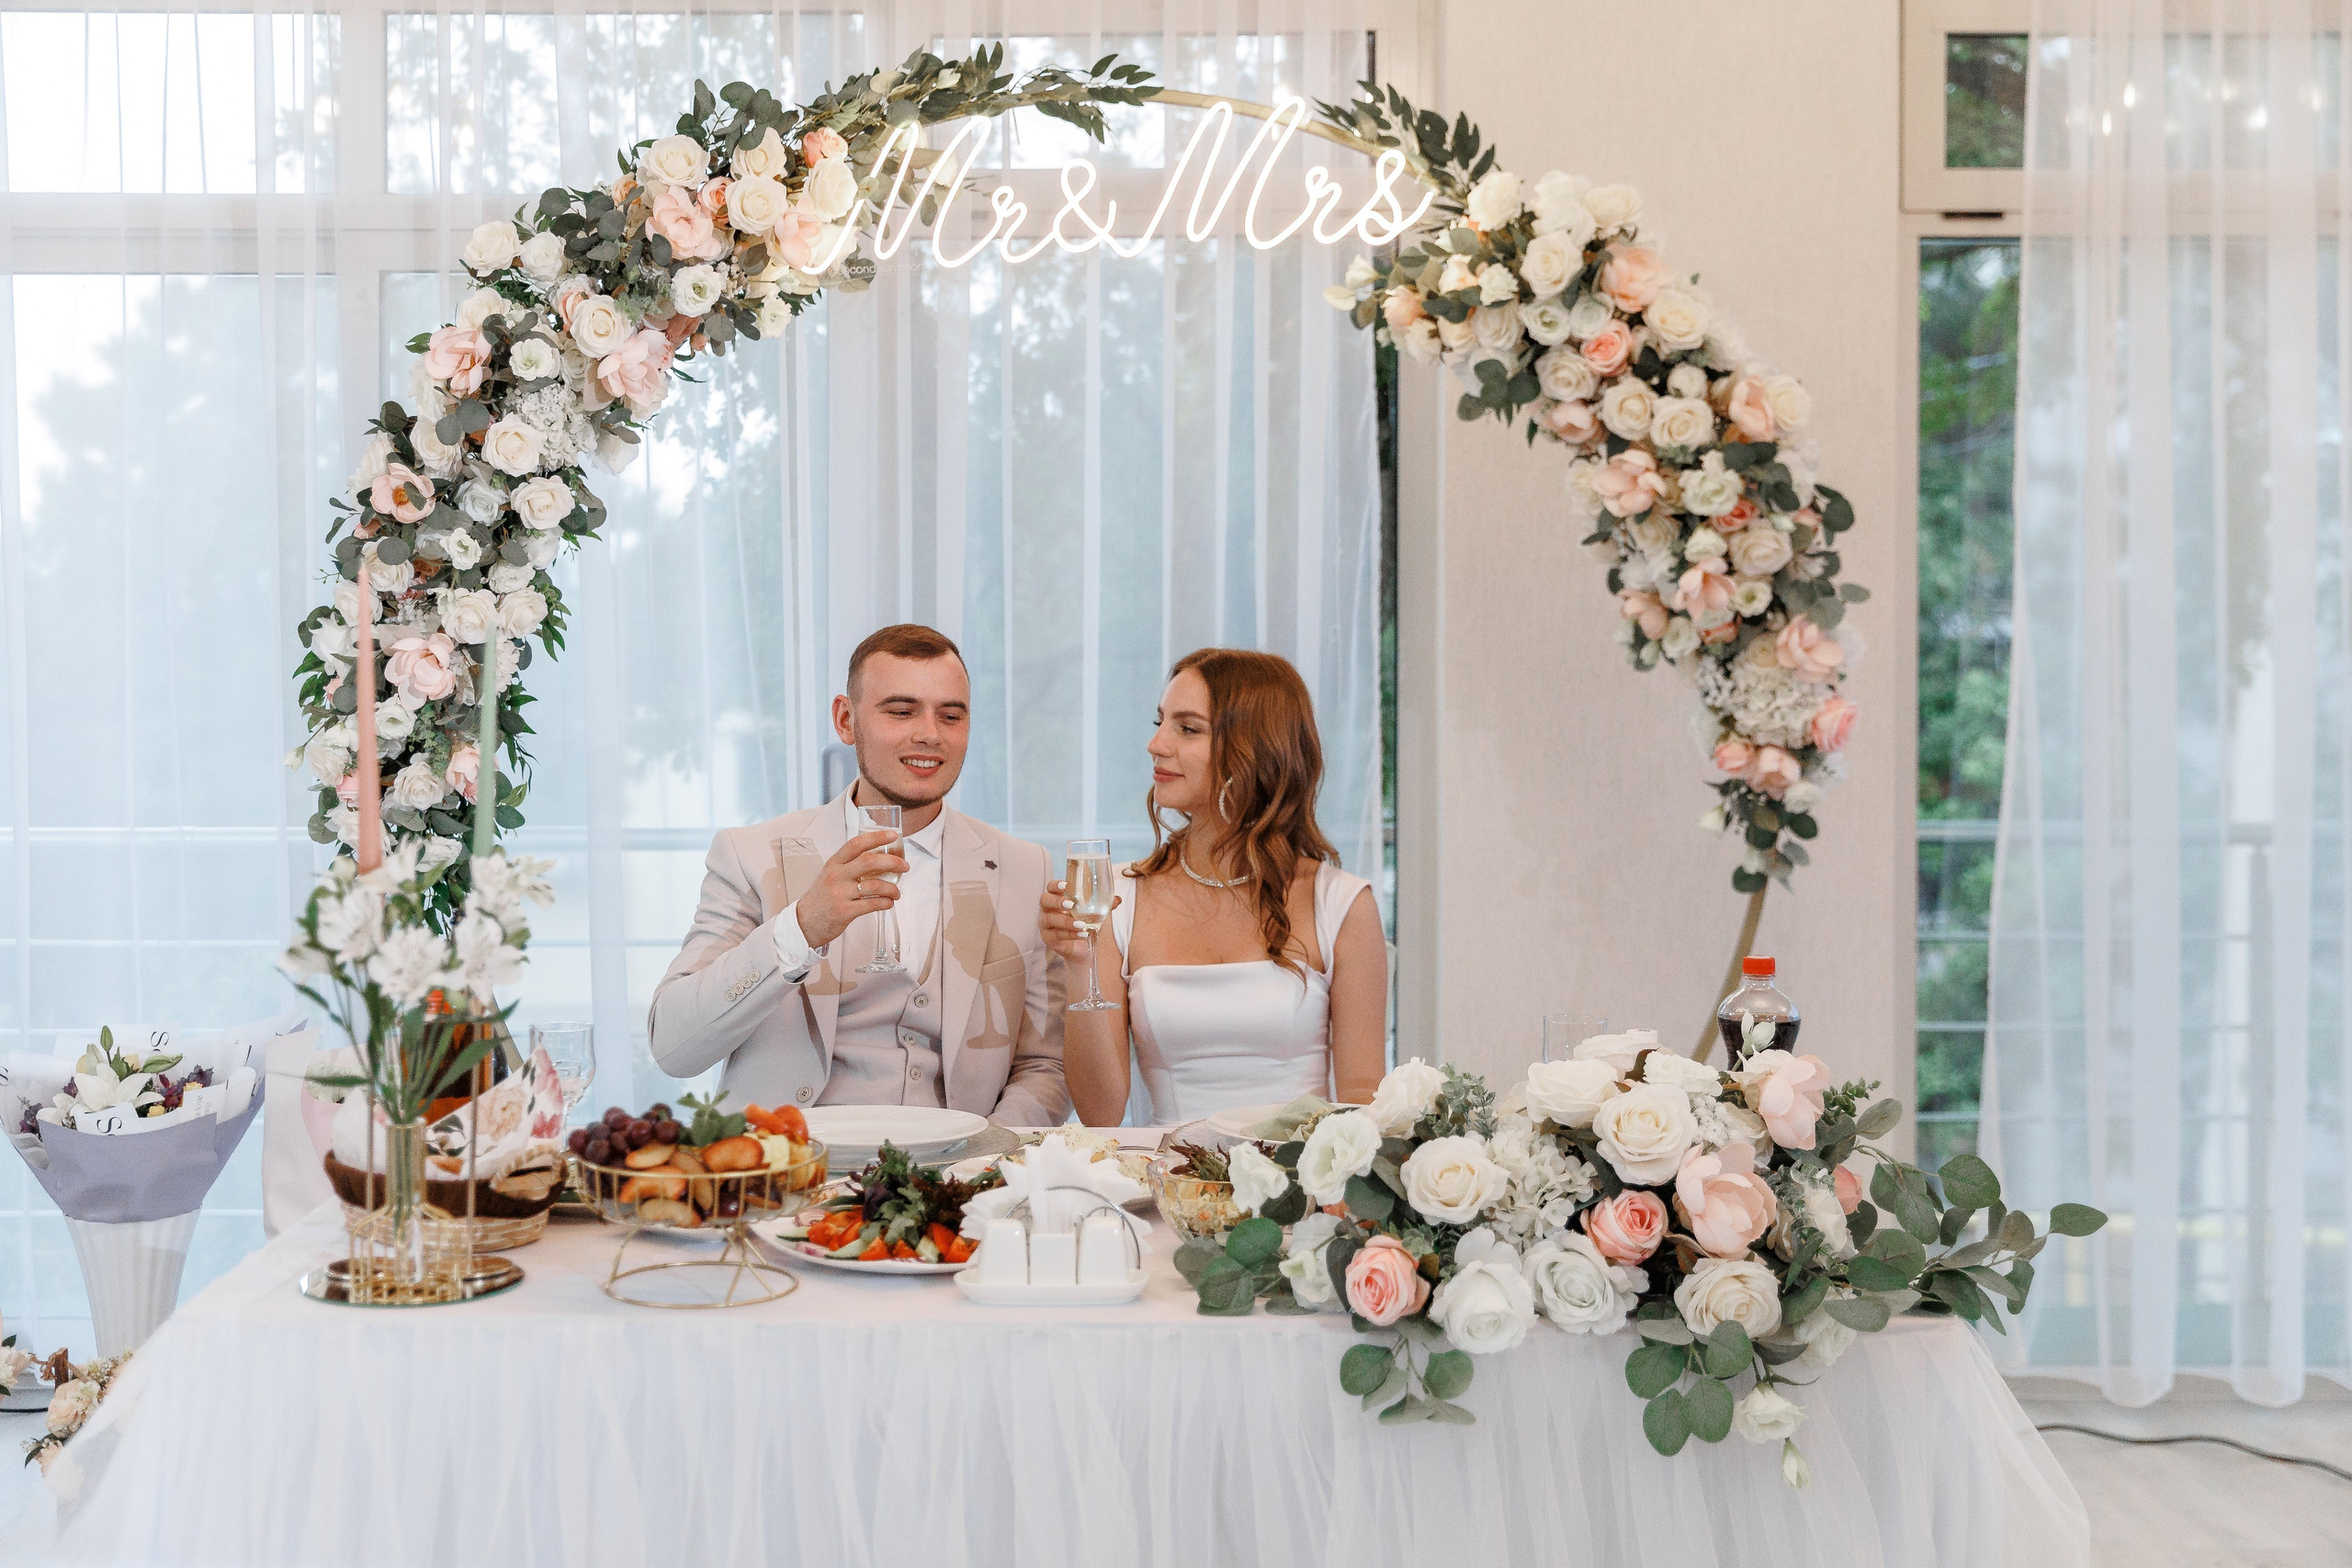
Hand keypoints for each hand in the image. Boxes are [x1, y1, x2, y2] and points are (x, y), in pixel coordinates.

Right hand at [793, 829, 908, 949]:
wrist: (804, 922)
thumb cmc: (822, 897)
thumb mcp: (830, 875)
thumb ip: (850, 866)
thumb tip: (881, 860)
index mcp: (834, 863)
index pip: (855, 844)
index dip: (876, 837)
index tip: (892, 835)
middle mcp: (836, 876)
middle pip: (869, 862)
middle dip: (893, 863)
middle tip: (905, 867)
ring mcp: (840, 894)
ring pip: (875, 885)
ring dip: (892, 888)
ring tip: (897, 893)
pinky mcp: (844, 912)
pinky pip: (872, 904)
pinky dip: (885, 903)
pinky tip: (888, 903)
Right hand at [1038, 879, 1119, 965]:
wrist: (1081, 948)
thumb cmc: (1083, 924)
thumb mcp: (1094, 913)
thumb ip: (1104, 905)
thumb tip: (1117, 899)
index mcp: (1057, 899)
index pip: (1051, 888)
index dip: (1055, 885)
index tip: (1065, 885)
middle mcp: (1047, 910)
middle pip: (1045, 900)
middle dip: (1057, 901)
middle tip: (1070, 904)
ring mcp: (1045, 925)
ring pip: (1050, 920)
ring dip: (1066, 921)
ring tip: (1081, 924)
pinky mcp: (1048, 939)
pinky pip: (1056, 935)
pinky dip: (1070, 934)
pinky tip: (1082, 934)